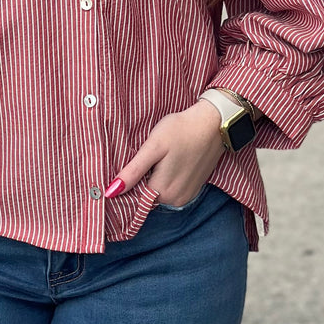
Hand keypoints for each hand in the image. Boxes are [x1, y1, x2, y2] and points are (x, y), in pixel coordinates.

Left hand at [106, 100, 223, 205]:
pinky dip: (166, 179)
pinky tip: (168, 162)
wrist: (214, 123)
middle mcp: (175, 200)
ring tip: (157, 159)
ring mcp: (186, 196)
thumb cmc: (181, 130)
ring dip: (154, 180)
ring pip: (159, 193)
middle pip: (146, 195)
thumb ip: (133, 171)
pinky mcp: (194, 189)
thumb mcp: (153, 147)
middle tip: (145, 157)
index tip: (128, 166)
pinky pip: (171, 190)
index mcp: (162, 192)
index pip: (134, 197)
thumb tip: (110, 192)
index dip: (127, 183)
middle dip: (141, 181)